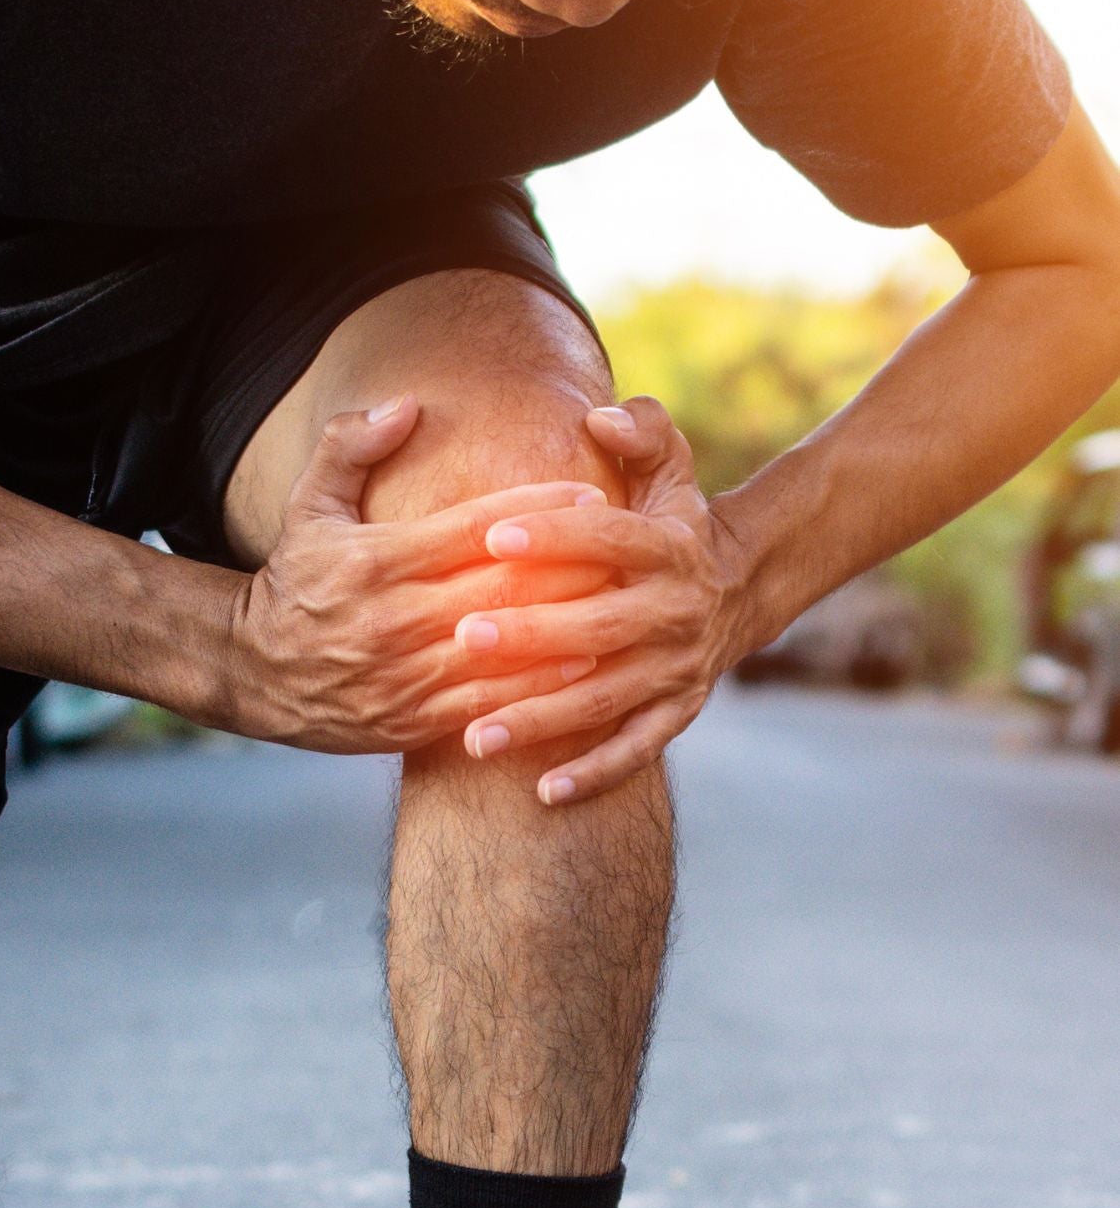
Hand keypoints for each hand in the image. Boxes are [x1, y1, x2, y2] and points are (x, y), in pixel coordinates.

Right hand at [226, 396, 613, 753]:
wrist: (253, 673)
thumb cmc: (294, 580)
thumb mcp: (308, 507)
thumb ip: (350, 447)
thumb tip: (407, 403)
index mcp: (372, 563)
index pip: (469, 531)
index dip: (534, 514)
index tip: (590, 497)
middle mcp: (390, 621)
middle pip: (497, 591)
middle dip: (569, 571)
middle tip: (628, 553)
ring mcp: (401, 677)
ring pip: (500, 653)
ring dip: (564, 633)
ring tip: (619, 610)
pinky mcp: (408, 722)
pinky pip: (484, 706)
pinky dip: (534, 691)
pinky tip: (581, 671)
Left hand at [451, 395, 755, 803]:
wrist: (741, 587)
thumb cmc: (672, 521)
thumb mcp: (670, 467)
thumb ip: (640, 433)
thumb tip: (600, 416)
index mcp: (668, 546)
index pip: (607, 538)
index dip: (553, 535)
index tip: (491, 534)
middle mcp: (676, 611)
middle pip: (599, 626)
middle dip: (533, 634)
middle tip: (465, 637)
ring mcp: (677, 668)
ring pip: (605, 698)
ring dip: (541, 719)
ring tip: (474, 737)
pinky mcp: (677, 712)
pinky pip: (635, 749)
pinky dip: (594, 773)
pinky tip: (542, 791)